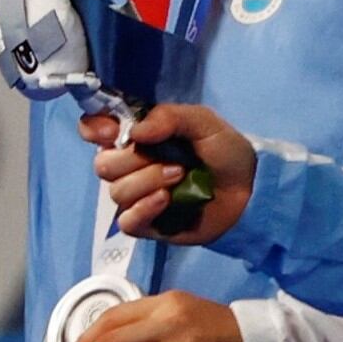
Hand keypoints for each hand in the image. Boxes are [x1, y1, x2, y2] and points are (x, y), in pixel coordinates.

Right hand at [96, 104, 256, 244]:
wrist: (249, 189)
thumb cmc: (224, 152)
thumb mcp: (203, 122)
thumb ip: (169, 117)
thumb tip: (134, 131)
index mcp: (137, 137)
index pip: (93, 130)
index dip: (94, 129)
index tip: (113, 132)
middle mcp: (129, 166)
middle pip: (103, 165)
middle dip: (134, 160)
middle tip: (173, 160)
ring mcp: (136, 196)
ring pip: (116, 191)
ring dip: (149, 182)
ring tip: (180, 177)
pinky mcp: (145, 224)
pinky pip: (127, 220)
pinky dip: (144, 208)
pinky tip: (167, 200)